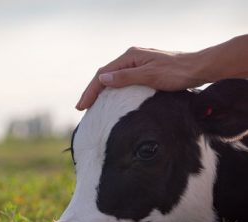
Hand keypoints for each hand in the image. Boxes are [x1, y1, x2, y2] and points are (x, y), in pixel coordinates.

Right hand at [75, 47, 205, 109]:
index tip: (81, 106)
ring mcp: (137, 65)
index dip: (90, 90)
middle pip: (105, 75)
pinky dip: (112, 90)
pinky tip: (110, 98)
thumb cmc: (176, 73)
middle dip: (92, 91)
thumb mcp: (149, 75)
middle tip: (82, 107)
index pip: (102, 74)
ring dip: (100, 91)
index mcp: (130, 57)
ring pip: (113, 78)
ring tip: (91, 104)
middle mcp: (131, 59)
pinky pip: (122, 81)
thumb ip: (125, 77)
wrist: (197, 69)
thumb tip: (102, 79)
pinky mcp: (143, 71)